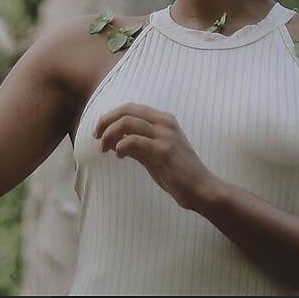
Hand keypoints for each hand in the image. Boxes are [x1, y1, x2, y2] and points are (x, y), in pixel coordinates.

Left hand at [93, 102, 217, 211]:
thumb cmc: (178, 174)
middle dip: (106, 121)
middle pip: (126, 110)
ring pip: (127, 122)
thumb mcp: (154, 156)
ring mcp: (165, 135)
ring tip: (103, 148)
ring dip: (109, 134)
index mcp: (164, 120)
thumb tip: (114, 142)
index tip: (99, 131)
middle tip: (96, 136)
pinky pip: (134, 141)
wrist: (202, 189)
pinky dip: (121, 146)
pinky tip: (119, 155)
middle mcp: (165, 122)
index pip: (130, 108)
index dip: (111, 116)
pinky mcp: (164, 150)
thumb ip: (137, 146)